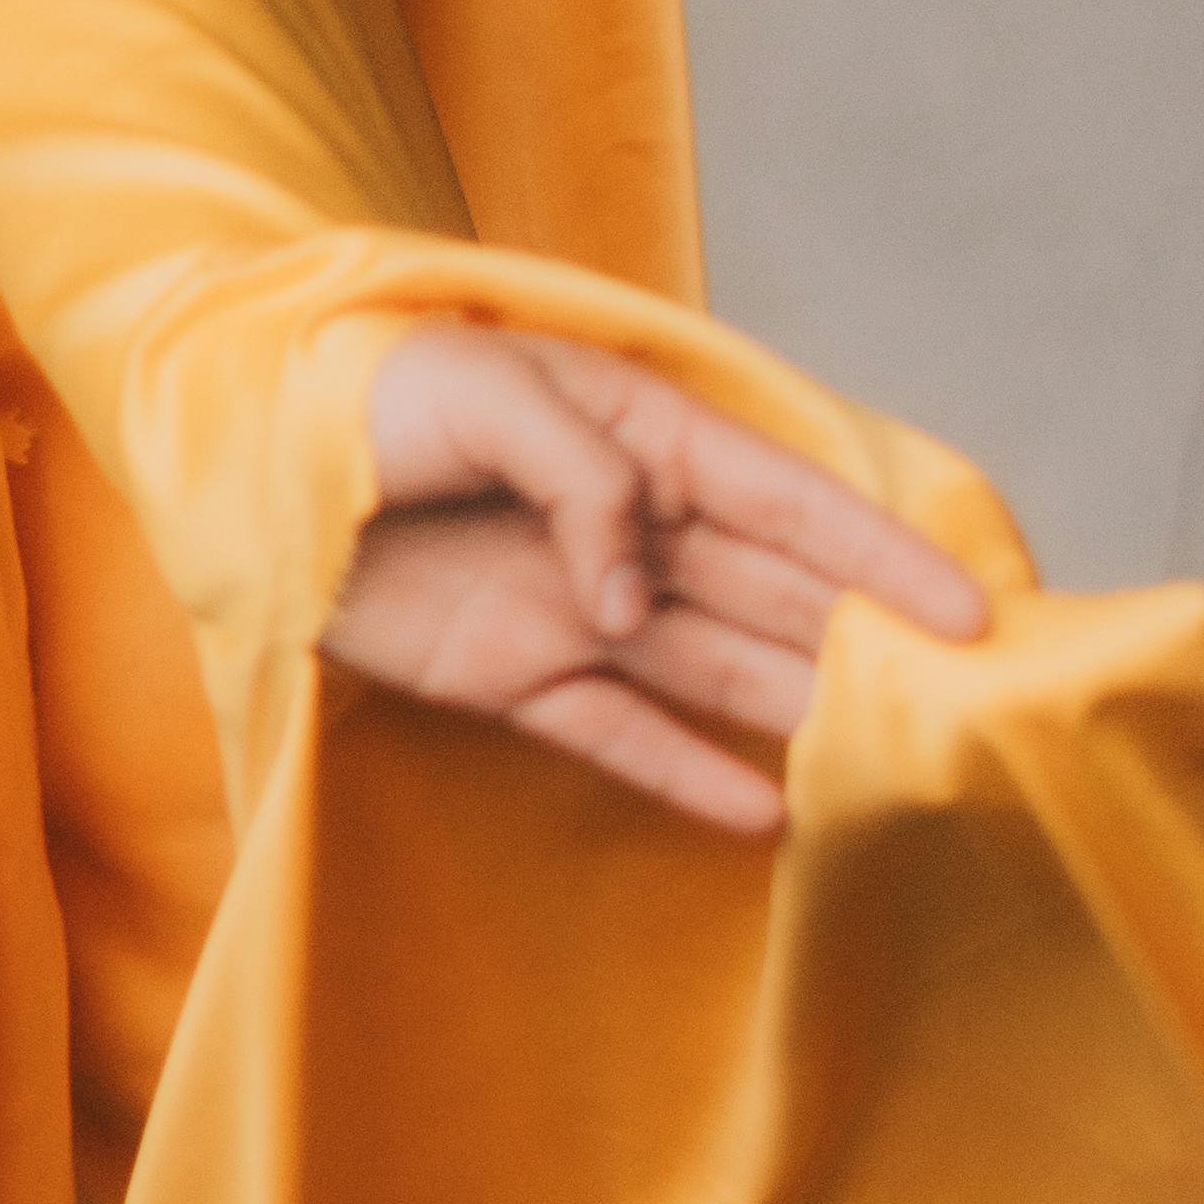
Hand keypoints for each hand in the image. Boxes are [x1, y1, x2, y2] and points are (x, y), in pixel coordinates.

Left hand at [320, 324, 986, 836]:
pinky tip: (767, 816)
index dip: (879, 552)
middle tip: (965, 702)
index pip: (785, 498)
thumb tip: (639, 596)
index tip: (966, 610)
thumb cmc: (361, 388)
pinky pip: (621, 731)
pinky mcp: (515, 672)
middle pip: (774, 589)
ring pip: (716, 664)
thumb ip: (585, 480)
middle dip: (868, 639)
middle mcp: (627, 525)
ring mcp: (576, 604)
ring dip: (798, 708)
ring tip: (893, 763)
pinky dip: (688, 773)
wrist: (236, 454)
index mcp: (638, 433)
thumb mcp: (485, 390)